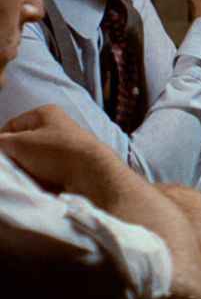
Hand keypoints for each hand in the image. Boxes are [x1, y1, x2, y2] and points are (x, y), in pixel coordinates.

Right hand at [0, 105, 122, 193]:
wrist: (93, 174)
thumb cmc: (56, 152)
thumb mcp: (19, 144)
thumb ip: (0, 143)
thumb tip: (0, 146)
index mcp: (45, 113)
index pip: (11, 126)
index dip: (1, 142)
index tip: (1, 159)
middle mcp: (58, 126)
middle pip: (24, 144)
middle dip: (16, 158)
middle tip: (14, 170)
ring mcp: (67, 147)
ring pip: (35, 160)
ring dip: (29, 171)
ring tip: (31, 178)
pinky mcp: (73, 165)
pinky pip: (49, 172)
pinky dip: (43, 179)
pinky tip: (43, 185)